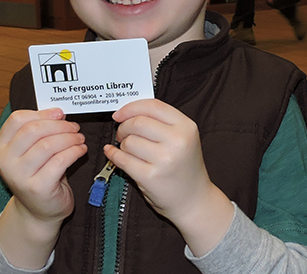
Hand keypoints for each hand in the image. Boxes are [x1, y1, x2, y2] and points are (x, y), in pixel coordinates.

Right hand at [0, 108, 85, 224]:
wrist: (38, 212)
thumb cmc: (38, 176)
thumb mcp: (30, 152)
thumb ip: (38, 133)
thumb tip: (57, 112)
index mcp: (1, 147)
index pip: (17, 119)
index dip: (42, 113)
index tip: (60, 114)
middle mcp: (6, 161)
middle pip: (34, 130)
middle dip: (60, 125)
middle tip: (75, 127)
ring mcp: (20, 175)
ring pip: (48, 145)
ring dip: (70, 138)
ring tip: (79, 138)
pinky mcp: (38, 187)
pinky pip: (60, 161)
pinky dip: (75, 151)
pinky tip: (81, 150)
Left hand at [106, 99, 233, 254]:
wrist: (194, 199)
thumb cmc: (184, 167)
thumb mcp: (183, 138)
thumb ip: (161, 122)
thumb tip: (126, 112)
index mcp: (187, 127)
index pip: (153, 106)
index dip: (131, 107)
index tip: (120, 113)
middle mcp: (178, 141)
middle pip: (137, 122)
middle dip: (123, 127)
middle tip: (122, 134)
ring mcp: (164, 159)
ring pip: (128, 141)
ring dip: (123, 145)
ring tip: (130, 151)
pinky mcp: (150, 176)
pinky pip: (122, 159)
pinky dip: (113, 155)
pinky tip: (113, 154)